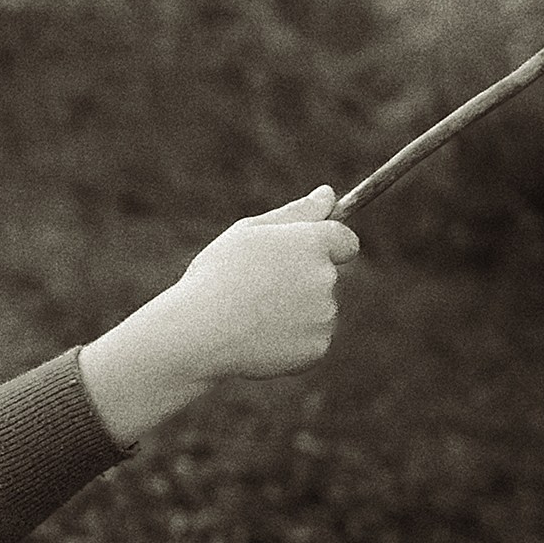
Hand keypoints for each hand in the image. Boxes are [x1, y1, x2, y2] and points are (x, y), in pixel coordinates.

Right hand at [78, 188, 357, 446]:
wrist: (197, 333)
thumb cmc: (217, 275)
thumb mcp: (248, 232)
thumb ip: (295, 212)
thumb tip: (328, 194)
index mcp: (312, 243)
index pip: (346, 242)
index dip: (328, 248)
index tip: (304, 257)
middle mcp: (325, 277)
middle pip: (326, 276)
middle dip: (300, 280)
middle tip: (257, 289)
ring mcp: (324, 315)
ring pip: (318, 309)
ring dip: (295, 310)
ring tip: (252, 314)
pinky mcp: (317, 348)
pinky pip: (311, 339)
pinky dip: (291, 339)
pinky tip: (259, 337)